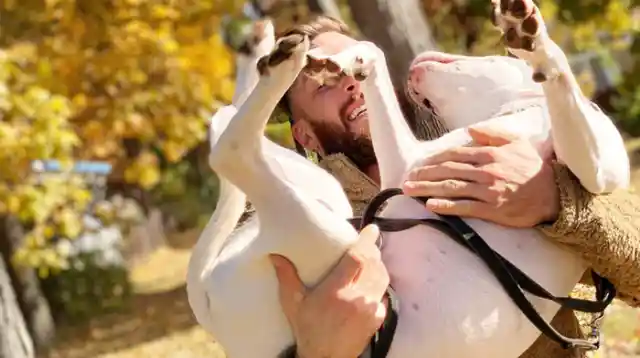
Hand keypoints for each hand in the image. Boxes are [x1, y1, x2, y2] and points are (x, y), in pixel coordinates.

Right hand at [270, 225, 388, 357]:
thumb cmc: (307, 330)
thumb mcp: (293, 303)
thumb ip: (286, 277)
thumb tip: (275, 255)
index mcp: (336, 291)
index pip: (358, 259)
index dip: (366, 241)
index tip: (371, 229)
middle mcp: (357, 299)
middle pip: (374, 264)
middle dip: (372, 250)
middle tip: (367, 241)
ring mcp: (370, 309)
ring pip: (382, 277)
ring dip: (378, 264)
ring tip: (370, 258)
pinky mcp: (378, 318)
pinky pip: (384, 293)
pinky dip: (380, 283)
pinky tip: (371, 281)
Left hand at [402, 126, 559, 227]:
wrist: (554, 194)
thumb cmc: (533, 167)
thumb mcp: (517, 142)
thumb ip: (493, 133)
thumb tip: (470, 130)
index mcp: (490, 154)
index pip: (455, 154)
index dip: (434, 158)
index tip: (420, 163)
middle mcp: (486, 171)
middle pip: (448, 170)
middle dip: (424, 174)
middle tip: (407, 178)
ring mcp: (488, 191)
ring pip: (452, 188)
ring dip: (427, 189)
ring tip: (409, 190)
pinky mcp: (492, 210)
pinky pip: (465, 208)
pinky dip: (446, 207)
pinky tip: (430, 206)